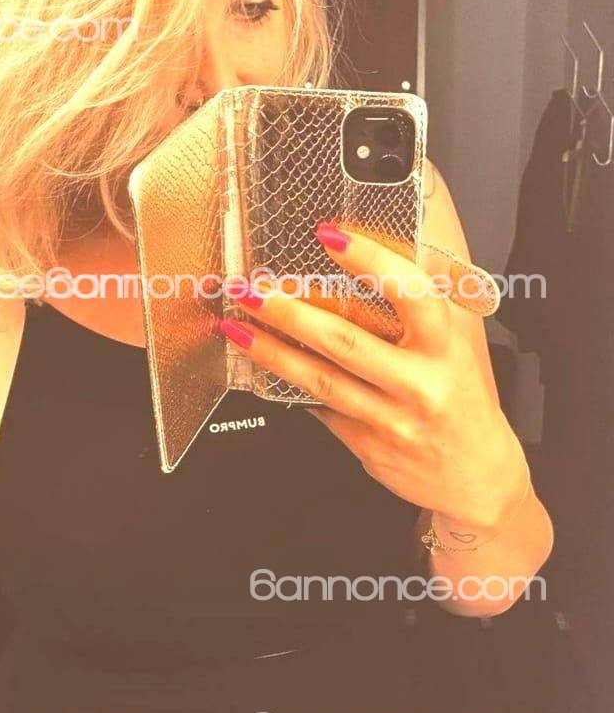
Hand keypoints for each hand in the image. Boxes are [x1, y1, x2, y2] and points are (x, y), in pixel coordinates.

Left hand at [220, 222, 528, 534]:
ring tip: (236, 327)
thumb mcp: (454, 350)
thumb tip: (365, 262)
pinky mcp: (367, 445)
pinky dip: (288, 384)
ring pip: (320, 379)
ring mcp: (390, 419)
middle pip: (346, 342)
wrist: (476, 476)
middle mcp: (419, 384)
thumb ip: (417, 313)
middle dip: (290, 312)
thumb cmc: (461, 401)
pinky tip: (263, 365)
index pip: (411, 295)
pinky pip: (320, 408)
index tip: (331, 235)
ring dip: (271, 351)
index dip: (371, 261)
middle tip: (252, 288)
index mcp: (445, 349)